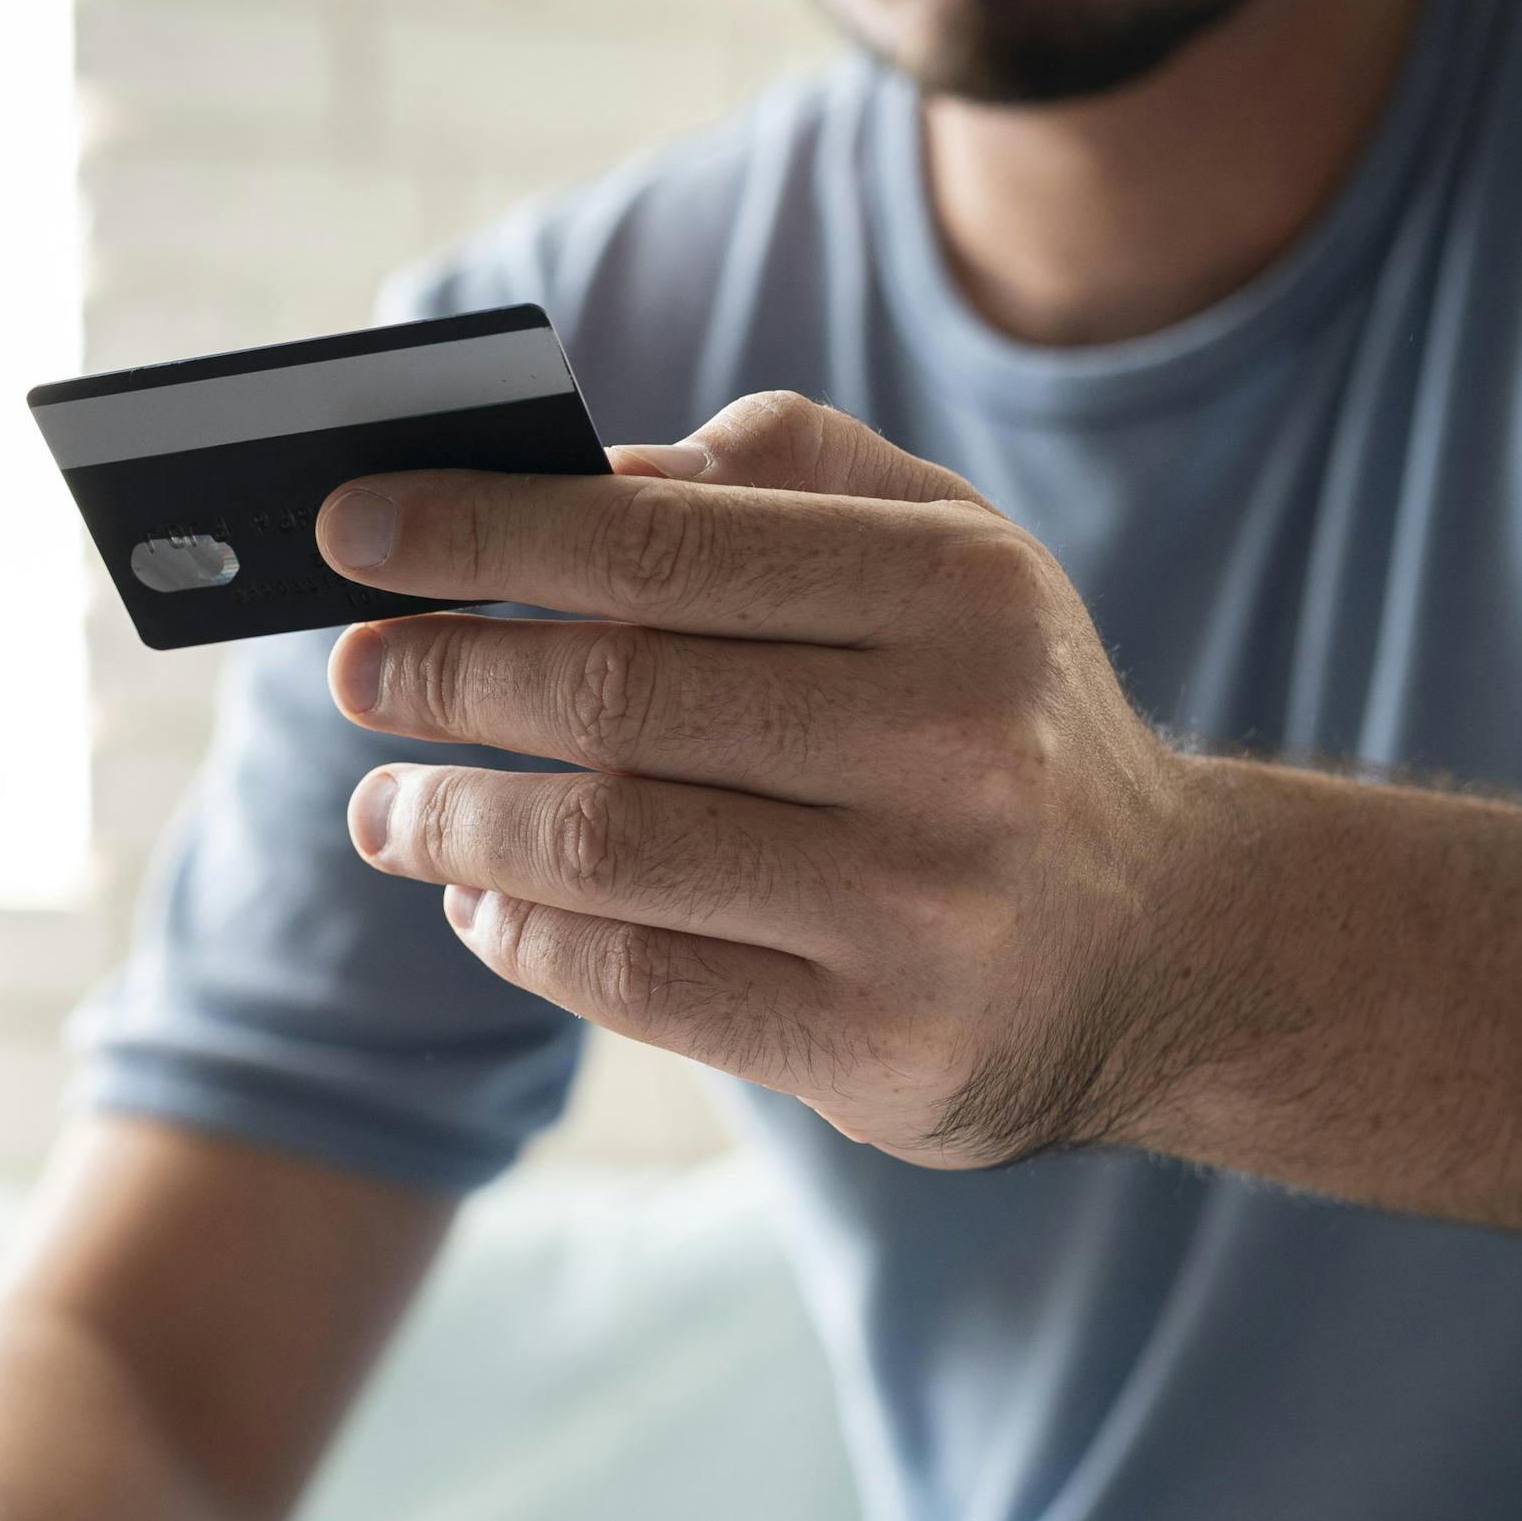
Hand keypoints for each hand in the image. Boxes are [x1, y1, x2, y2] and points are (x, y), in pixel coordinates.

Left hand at [317, 391, 1223, 1166]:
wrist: (1171, 951)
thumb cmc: (999, 717)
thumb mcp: (949, 555)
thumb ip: (782, 476)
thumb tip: (582, 472)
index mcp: (960, 590)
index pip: (658, 545)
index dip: (480, 534)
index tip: (351, 529)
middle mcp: (954, 743)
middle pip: (614, 697)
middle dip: (445, 678)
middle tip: (355, 676)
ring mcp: (922, 908)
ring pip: (605, 848)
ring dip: (453, 821)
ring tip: (385, 807)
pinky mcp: (881, 1048)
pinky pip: (639, 982)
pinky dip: (524, 938)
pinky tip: (477, 906)